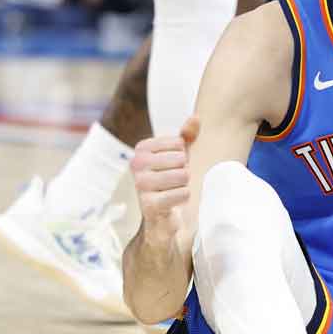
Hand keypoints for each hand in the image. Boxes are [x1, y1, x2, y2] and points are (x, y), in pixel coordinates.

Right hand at [131, 125, 194, 243]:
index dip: (182, 155)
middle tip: (173, 180)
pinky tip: (173, 201)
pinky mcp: (149, 204)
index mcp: (141, 149)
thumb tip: (196, 118)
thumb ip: (187, 135)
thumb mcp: (179, 154)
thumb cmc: (170, 180)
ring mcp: (140, 184)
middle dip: (184, 171)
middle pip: (181, 159)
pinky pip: (182, 193)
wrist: (162, 215)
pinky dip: (183, 197)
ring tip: (173, 190)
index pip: (179, 143)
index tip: (172, 166)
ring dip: (184, 185)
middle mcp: (136, 164)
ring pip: (183, 176)